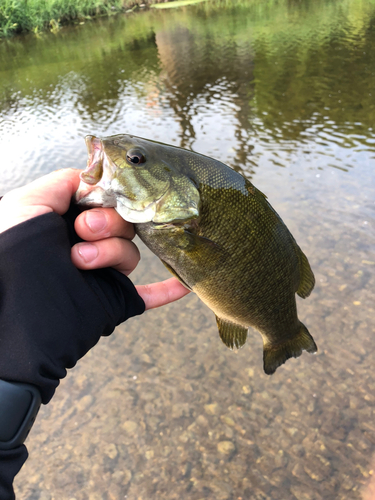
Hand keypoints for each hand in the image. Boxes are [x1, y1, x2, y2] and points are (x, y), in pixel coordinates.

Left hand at [0, 169, 189, 308]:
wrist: (10, 316)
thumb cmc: (9, 255)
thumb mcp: (26, 204)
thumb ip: (62, 182)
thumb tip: (94, 179)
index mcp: (69, 222)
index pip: (106, 200)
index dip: (106, 196)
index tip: (95, 199)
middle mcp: (88, 244)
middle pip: (123, 223)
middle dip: (107, 222)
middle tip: (83, 231)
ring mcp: (102, 273)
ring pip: (132, 252)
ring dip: (111, 252)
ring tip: (81, 260)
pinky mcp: (114, 299)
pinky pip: (148, 295)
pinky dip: (166, 290)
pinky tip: (184, 284)